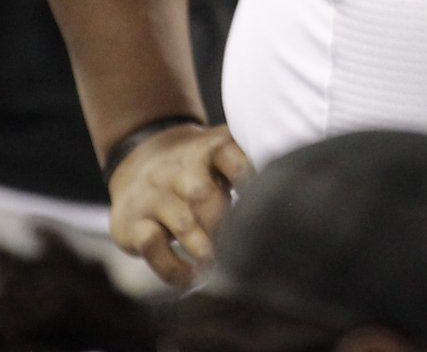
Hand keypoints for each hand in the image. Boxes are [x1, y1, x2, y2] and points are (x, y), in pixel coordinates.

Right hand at [106, 122, 254, 286]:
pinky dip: (174, 268)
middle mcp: (180, 169)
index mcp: (211, 148)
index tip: (267, 200)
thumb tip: (293, 193)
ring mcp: (154, 196)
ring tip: (223, 266)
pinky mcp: (132, 223)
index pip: (232, 157)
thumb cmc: (199, 165)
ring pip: (182, 224)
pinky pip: (152, 246)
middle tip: (243, 245)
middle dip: (225, 226)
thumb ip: (252, 165)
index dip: (249, 178)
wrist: (140, 157)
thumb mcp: (223, 150)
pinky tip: (192, 279)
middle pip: (203, 195)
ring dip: (206, 250)